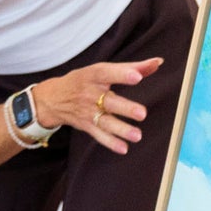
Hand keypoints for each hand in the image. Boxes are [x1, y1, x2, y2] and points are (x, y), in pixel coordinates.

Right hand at [33, 58, 163, 153]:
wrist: (53, 98)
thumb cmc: (84, 80)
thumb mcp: (101, 70)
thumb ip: (131, 67)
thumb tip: (157, 63)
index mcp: (93, 76)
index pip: (107, 73)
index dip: (121, 74)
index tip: (136, 76)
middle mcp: (90, 94)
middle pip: (109, 101)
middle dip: (125, 108)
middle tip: (142, 113)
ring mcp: (87, 111)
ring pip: (105, 121)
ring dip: (121, 130)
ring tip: (137, 135)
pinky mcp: (86, 125)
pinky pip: (99, 135)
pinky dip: (111, 143)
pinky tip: (124, 148)